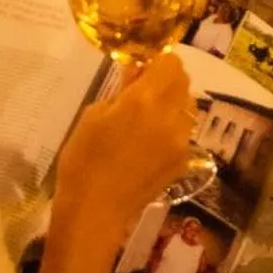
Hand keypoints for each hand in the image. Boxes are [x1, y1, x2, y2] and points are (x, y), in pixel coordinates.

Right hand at [53, 52, 194, 234]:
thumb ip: (122, 90)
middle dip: (166, 79)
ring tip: (146, 118)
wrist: (95, 211)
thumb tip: (136, 72)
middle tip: (141, 91)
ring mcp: (182, 141)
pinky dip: (172, 127)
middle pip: (183, 82)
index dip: (157, 60)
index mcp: (146, 100)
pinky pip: (184, 132)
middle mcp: (172, 117)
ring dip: (172, 103)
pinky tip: (149, 142)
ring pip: (188, 106)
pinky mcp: (184, 161)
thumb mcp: (94, 115)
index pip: (171, 62)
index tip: (141, 69)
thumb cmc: (84, 160)